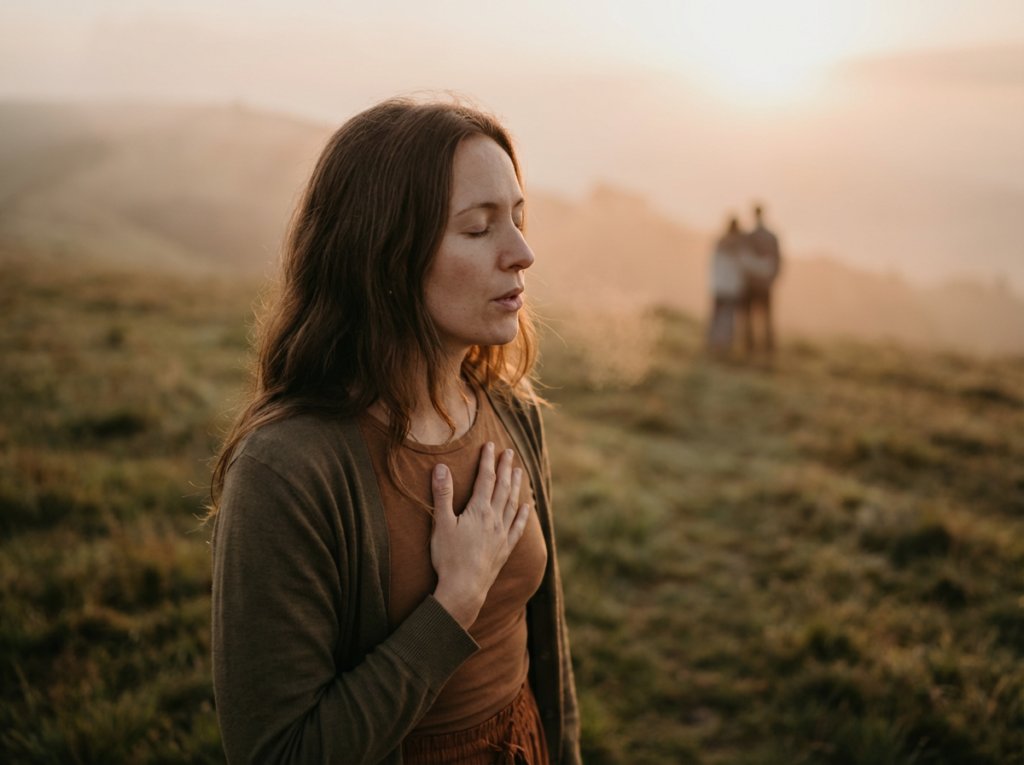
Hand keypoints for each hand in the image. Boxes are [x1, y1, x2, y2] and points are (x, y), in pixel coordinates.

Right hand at [430, 442, 530, 629]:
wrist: (464, 589)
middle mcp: (494, 519)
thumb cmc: (449, 557)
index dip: (488, 460)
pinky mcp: (504, 549)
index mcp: (478, 511)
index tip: (490, 445)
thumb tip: (441, 468)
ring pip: (512, 504)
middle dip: (505, 468)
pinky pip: (517, 528)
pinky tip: (526, 508)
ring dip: (516, 486)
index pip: (485, 479)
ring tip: (519, 472)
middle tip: (509, 452)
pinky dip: (522, 515)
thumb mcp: (441, 524)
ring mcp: (502, 535)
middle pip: (502, 488)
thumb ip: (442, 495)